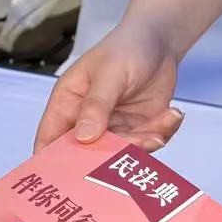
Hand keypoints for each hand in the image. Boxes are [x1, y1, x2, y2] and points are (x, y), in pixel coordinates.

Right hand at [34, 23, 183, 152]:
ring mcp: (114, 128)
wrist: (160, 40)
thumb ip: (97, 105)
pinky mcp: (138, 130)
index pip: (50, 139)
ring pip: (122, 154)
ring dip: (145, 144)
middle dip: (112, 156)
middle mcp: (87, 121)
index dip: (52, 162)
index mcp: (67, 104)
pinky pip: (148, 145)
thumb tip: (84, 138)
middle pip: (89, 154)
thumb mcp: (109, 73)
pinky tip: (172, 115)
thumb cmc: (126, 47)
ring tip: (161, 125)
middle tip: (137, 144)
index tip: (65, 181)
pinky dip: (162, 134)